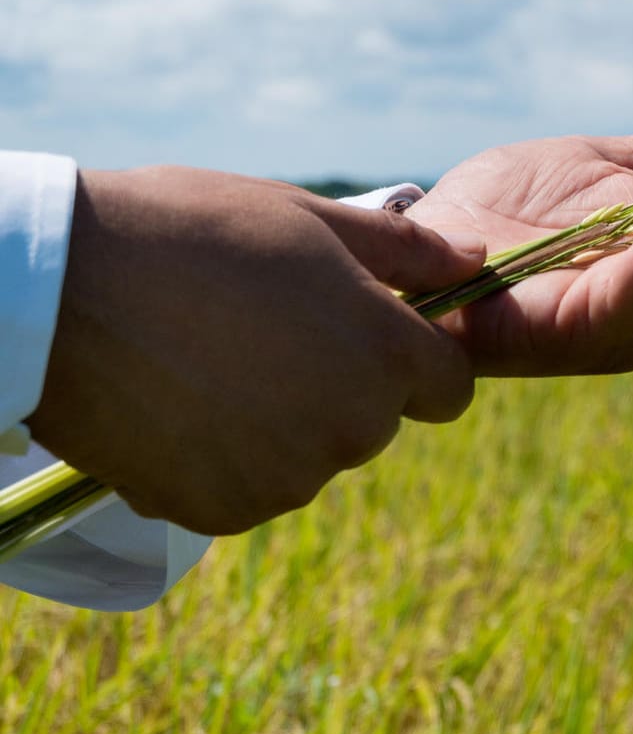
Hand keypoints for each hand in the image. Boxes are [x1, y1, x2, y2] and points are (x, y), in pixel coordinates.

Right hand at [27, 167, 484, 534]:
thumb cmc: (187, 234)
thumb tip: (475, 260)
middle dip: (338, 385)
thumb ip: (406, 252)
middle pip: (374, 421)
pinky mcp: (222, 514)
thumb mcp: (308, 219)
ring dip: (277, 423)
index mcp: (386, 356)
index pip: (450, 388)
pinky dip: (221, 459)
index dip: (414, 359)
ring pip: (309, 458)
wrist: (55, 293)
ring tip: (208, 360)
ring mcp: (287, 480)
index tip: (361, 331)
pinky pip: (247, 490)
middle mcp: (351, 430)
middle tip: (260, 331)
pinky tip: (176, 403)